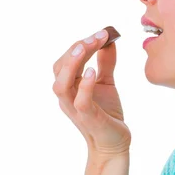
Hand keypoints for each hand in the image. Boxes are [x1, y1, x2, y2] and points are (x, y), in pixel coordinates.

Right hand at [52, 29, 130, 155]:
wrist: (114, 141)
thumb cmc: (107, 112)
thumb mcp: (106, 82)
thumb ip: (106, 62)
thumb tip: (109, 40)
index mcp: (70, 85)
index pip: (67, 59)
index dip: (81, 44)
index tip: (102, 33)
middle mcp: (67, 96)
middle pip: (59, 68)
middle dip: (75, 49)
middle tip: (96, 36)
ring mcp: (74, 108)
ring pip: (61, 85)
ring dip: (71, 64)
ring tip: (85, 47)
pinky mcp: (87, 118)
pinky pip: (80, 101)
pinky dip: (84, 85)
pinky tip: (92, 72)